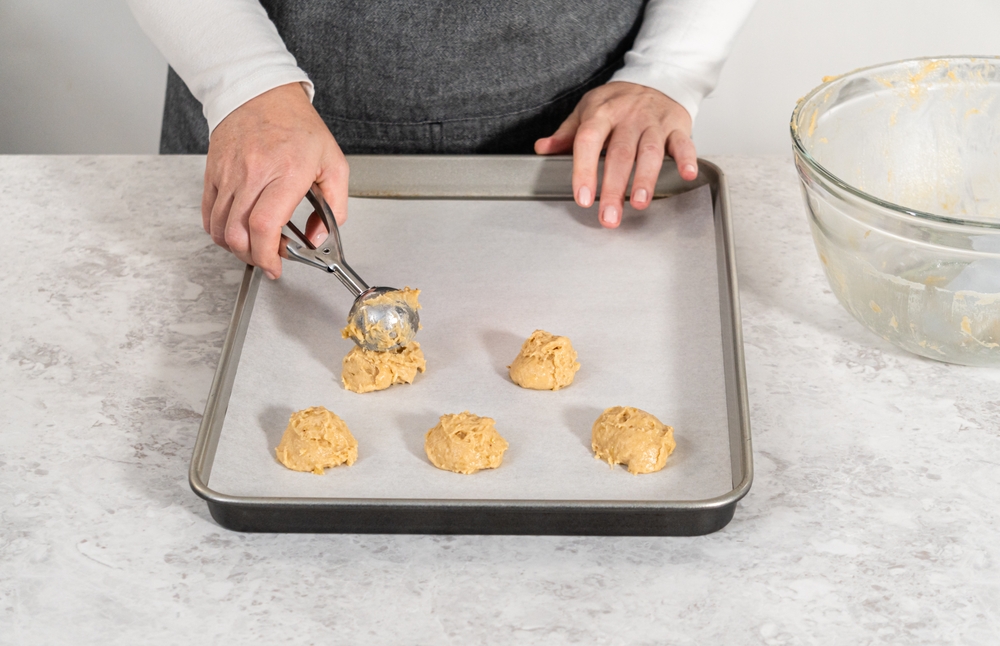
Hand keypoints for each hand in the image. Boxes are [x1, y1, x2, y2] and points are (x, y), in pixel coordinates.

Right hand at [203, 82, 347, 278]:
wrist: (260, 93)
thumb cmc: (298, 126)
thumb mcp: (333, 163)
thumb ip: (335, 206)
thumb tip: (318, 238)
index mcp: (287, 172)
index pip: (265, 225)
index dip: (267, 254)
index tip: (276, 266)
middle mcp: (253, 174)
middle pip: (238, 233)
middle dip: (253, 257)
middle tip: (268, 259)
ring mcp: (228, 174)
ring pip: (220, 228)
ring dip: (236, 247)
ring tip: (254, 246)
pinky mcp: (212, 173)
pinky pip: (208, 213)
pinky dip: (219, 232)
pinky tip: (235, 231)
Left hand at [534, 81, 697, 228]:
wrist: (656, 78)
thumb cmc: (618, 101)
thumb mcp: (587, 110)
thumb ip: (566, 134)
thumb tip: (542, 148)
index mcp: (601, 113)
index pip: (588, 141)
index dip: (584, 170)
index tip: (583, 197)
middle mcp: (628, 117)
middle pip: (619, 154)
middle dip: (613, 188)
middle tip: (608, 216)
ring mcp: (654, 122)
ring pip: (649, 151)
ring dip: (645, 179)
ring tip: (638, 203)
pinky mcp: (677, 126)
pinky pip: (684, 142)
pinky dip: (688, 159)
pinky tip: (687, 174)